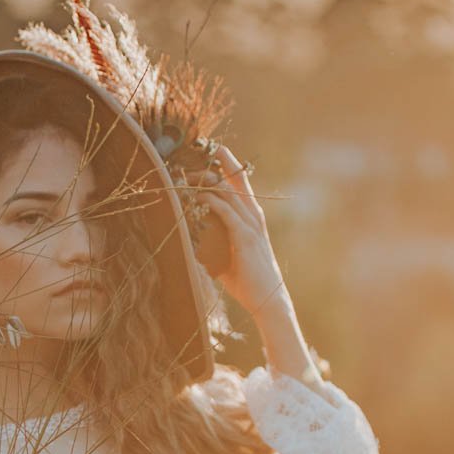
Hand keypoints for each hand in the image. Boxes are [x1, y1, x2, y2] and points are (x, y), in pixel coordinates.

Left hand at [184, 144, 293, 326]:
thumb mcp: (227, 258)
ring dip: (205, 181)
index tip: (209, 153)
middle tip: (194, 156)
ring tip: (185, 175)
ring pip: (228, 191)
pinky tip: (196, 196)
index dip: (226, 165)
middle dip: (215, 164)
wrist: (267, 300)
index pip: (240, 183)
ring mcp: (251, 225)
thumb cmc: (248, 281)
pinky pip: (227, 211)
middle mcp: (254, 215)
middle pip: (235, 178)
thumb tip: (193, 245)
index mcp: (252, 217)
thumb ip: (215, 246)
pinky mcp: (245, 237)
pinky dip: (211, 201)